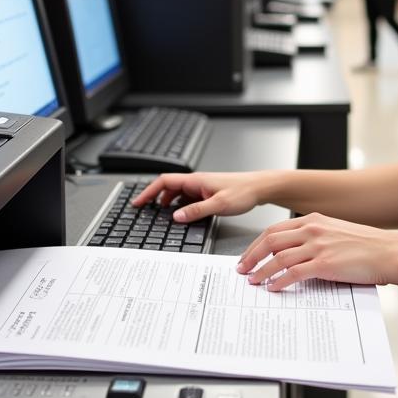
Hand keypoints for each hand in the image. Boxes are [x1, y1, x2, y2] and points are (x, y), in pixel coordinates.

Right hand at [130, 170, 268, 222]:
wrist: (259, 188)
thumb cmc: (243, 191)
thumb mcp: (219, 205)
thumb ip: (196, 211)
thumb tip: (176, 217)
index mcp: (195, 180)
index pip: (164, 182)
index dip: (148, 192)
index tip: (138, 202)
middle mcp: (196, 182)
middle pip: (168, 187)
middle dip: (155, 198)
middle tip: (146, 211)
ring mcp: (202, 187)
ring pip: (178, 193)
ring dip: (168, 202)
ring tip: (161, 215)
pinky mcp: (208, 193)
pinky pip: (188, 198)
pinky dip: (180, 206)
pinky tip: (182, 215)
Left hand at [235, 213, 397, 290]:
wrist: (390, 252)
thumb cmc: (369, 246)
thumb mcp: (337, 233)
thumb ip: (316, 239)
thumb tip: (296, 256)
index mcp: (313, 220)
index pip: (275, 230)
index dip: (257, 244)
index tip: (249, 255)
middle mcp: (312, 229)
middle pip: (270, 240)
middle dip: (252, 256)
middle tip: (243, 269)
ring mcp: (317, 246)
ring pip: (277, 257)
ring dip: (261, 270)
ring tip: (254, 281)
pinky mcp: (324, 263)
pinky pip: (293, 273)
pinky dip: (279, 281)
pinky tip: (273, 287)